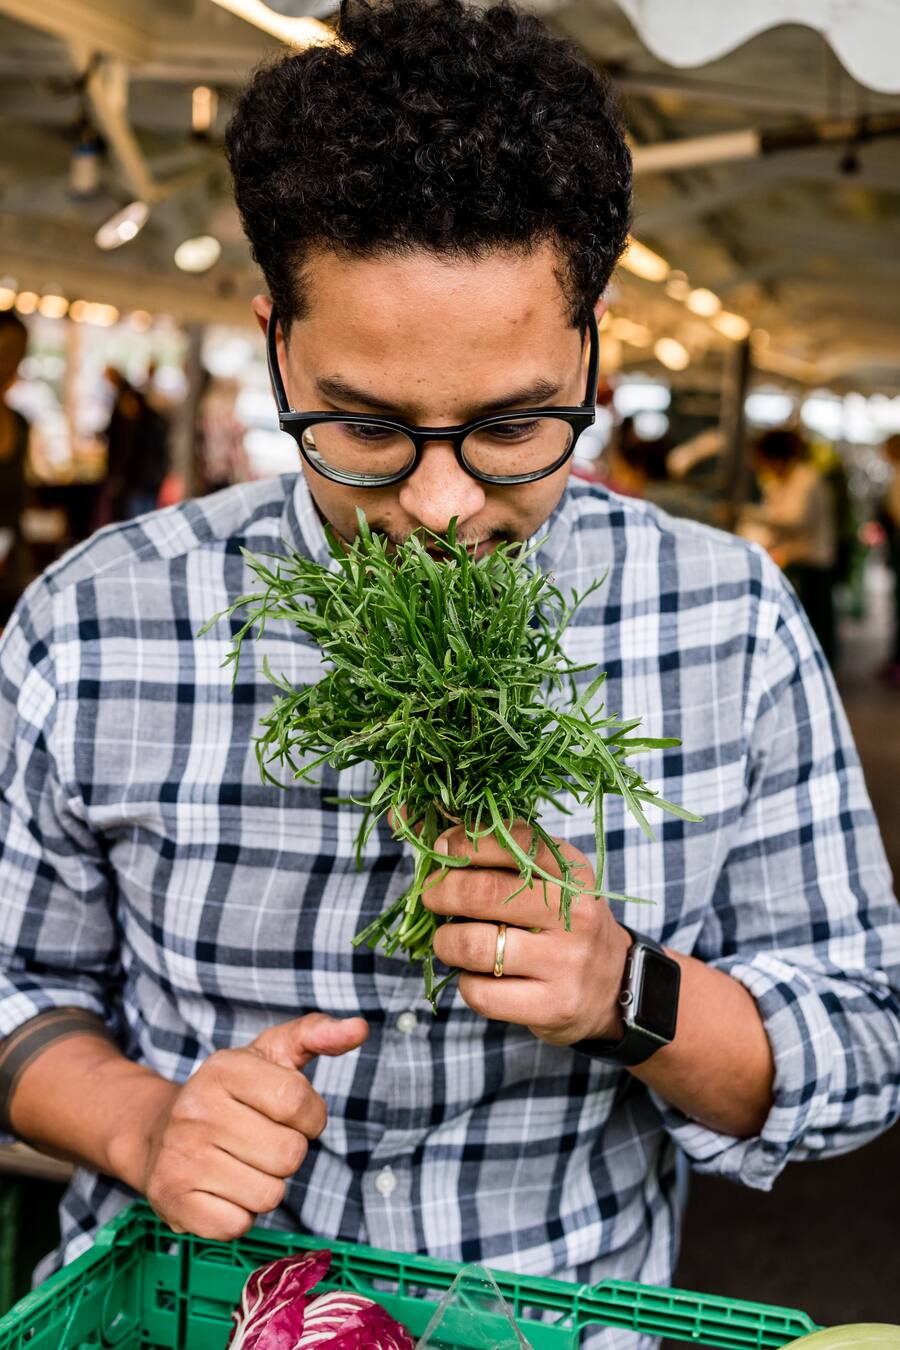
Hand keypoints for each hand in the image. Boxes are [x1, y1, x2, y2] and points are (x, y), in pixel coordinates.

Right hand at [134, 1013, 367, 1240]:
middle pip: (288, 1154)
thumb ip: (318, 1035)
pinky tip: (221, 1190)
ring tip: (240, 1164)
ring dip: (265, 1186)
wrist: (158, 1132)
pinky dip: (239, 1215)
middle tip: (260, 1142)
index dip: (309, 1116)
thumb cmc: (232, 1094)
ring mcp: (180, 1155)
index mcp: (224, 1067)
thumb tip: (360, 1028)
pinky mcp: (171, 1199)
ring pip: (268, 1194)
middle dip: (287, 1153)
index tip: (290, 1114)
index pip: (299, 1101)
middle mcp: (196, 1109)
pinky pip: (238, 1225)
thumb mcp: (272, 1055)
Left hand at [425, 823, 629, 1045]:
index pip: (510, 841)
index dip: (463, 843)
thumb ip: (485, 847)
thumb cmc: (558, 920)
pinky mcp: (554, 1005)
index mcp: (570, 870)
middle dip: (441, 891)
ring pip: (475, 946)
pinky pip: (482, 993)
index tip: (440, 850)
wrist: (612, 984)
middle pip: (483, 892)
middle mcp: (574, 912)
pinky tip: (476, 975)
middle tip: (431, 896)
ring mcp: (566, 961)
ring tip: (447, 941)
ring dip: (445, 942)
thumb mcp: (541, 878)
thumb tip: (405, 817)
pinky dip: (465, 982)